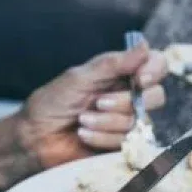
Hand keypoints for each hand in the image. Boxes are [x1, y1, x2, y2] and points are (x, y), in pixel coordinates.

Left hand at [0, 42, 168, 189]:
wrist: (35, 138)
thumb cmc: (53, 103)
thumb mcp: (80, 78)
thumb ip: (113, 64)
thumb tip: (144, 46)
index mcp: (121, 74)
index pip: (157, 65)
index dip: (155, 71)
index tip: (141, 78)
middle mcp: (129, 96)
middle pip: (156, 97)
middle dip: (125, 102)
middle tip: (98, 102)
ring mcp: (127, 122)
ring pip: (139, 121)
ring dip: (107, 122)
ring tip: (82, 120)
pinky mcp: (122, 146)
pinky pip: (127, 141)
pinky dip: (103, 138)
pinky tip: (83, 134)